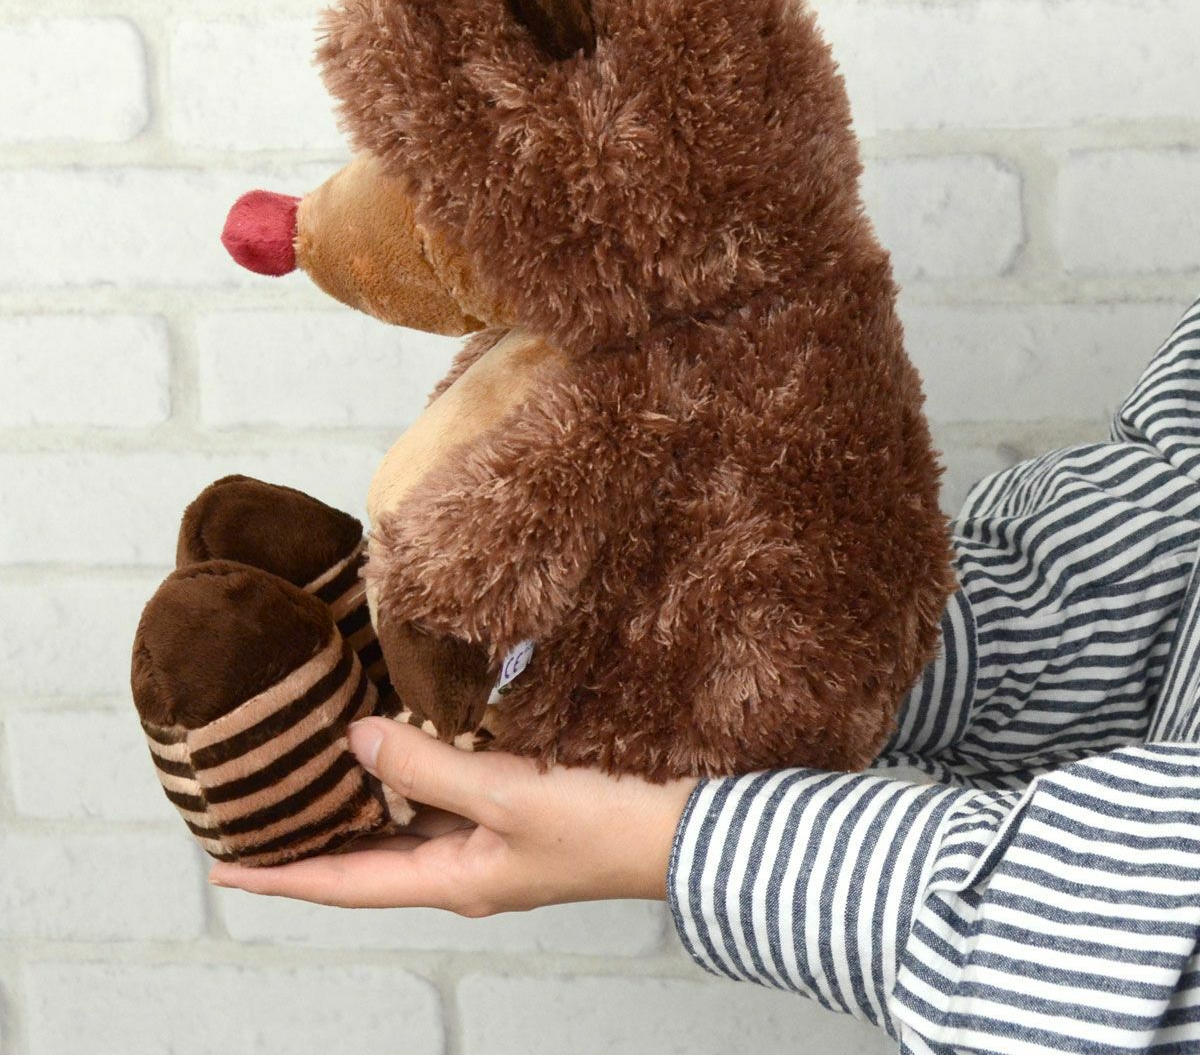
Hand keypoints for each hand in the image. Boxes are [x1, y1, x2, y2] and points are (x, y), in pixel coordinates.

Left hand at [208, 716, 698, 913]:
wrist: (686, 827)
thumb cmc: (605, 823)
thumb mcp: (507, 796)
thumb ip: (427, 765)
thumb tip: (356, 742)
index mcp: (453, 880)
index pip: (345, 882)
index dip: (282, 874)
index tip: (223, 868)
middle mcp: (463, 865)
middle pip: (369, 852)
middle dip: (313, 833)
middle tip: (261, 804)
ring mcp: (492, 838)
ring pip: (405, 819)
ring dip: (360, 796)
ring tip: (314, 766)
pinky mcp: (518, 806)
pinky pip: (445, 791)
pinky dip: (410, 768)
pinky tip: (400, 735)